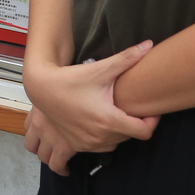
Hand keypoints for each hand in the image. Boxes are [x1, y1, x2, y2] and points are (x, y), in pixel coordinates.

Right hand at [22, 42, 160, 172]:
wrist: (42, 87)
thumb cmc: (71, 78)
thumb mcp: (100, 69)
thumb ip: (127, 58)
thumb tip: (150, 45)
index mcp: (109, 120)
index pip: (144, 131)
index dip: (152, 122)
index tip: (149, 111)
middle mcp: (99, 137)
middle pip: (130, 137)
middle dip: (133, 123)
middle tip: (129, 108)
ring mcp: (87, 144)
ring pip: (115, 145)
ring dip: (119, 134)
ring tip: (114, 117)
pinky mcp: (76, 145)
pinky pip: (99, 150)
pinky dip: (104, 142)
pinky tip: (99, 131)